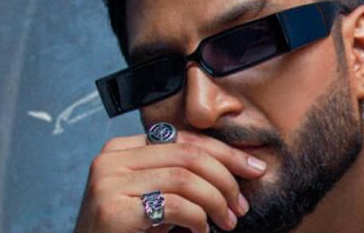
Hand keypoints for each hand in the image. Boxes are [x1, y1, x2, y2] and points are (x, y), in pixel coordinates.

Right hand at [74, 129, 266, 232]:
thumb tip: (235, 166)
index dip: (225, 153)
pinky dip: (198, 219)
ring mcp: (108, 182)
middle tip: (241, 205)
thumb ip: (176, 174)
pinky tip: (201, 232)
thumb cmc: (125, 232)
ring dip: (216, 202)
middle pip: (188, 154)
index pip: (184, 140)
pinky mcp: (113, 209)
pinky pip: (174, 205)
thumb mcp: (151, 196)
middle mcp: (111, 159)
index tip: (254, 170)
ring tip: (226, 223)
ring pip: (185, 178)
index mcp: (121, 148)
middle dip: (226, 178)